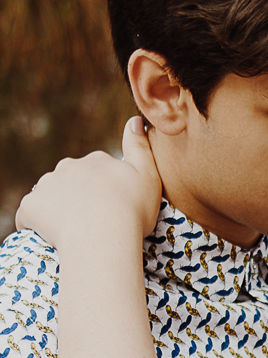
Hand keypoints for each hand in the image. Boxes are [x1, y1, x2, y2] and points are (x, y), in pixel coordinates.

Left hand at [16, 117, 161, 249]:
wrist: (102, 236)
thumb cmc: (131, 210)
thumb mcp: (148, 176)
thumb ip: (140, 147)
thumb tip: (134, 120)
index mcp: (96, 161)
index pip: (97, 171)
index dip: (105, 189)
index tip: (114, 207)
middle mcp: (68, 167)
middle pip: (72, 181)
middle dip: (79, 196)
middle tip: (95, 221)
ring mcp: (47, 186)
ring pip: (51, 196)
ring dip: (58, 209)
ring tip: (75, 232)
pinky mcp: (31, 207)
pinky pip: (30, 215)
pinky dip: (37, 224)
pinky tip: (51, 237)